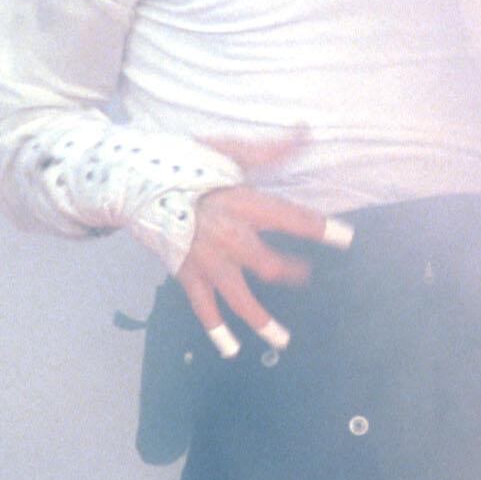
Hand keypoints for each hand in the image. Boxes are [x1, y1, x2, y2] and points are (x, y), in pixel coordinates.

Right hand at [175, 131, 349, 357]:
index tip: (347, 239)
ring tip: (282, 340)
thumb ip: (270, 149)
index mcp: (243, 203)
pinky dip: (216, 328)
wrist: (133, 182)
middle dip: (291, 273)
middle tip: (305, 276)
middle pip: (269, 265)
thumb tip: (305, 131)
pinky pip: (203, 306)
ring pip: (240, 297)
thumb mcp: (228, 151)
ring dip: (262, 320)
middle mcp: (229, 236)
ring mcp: (207, 259)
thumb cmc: (183, 163)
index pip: (291, 218)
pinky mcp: (186, 272)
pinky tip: (229, 348)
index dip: (320, 229)